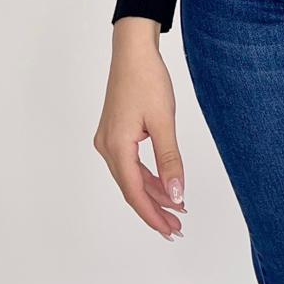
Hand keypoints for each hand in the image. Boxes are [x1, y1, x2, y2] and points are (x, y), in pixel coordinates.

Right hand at [94, 21, 187, 239]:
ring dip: (152, 194)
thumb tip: (176, 194)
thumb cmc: (147, 80)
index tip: (170, 231)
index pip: (135, 192)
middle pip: (131, 189)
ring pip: (131, 177)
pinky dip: (147, 176)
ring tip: (176, 209)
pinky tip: (163, 184)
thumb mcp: (163, 122)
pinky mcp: (114, 133)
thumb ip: (169, 160)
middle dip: (154, 210)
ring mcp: (108, 140)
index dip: (153, 215)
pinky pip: (130, 164)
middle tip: (176, 228)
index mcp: (117, 147)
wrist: (133, 52)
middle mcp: (107, 147)